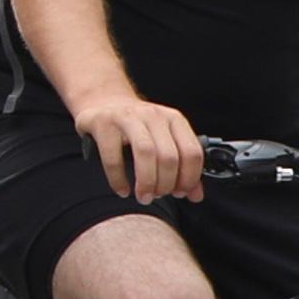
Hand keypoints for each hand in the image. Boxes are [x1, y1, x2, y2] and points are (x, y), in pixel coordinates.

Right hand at [75, 91, 206, 203]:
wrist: (104, 103)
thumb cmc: (137, 126)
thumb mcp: (163, 139)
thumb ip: (181, 166)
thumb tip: (195, 195)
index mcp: (173, 119)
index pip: (192, 152)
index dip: (189, 178)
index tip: (180, 192)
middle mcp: (153, 116)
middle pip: (169, 156)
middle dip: (166, 184)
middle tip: (158, 196)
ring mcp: (127, 118)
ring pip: (146, 153)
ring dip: (147, 181)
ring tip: (143, 196)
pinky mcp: (103, 123)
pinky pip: (113, 157)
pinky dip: (118, 179)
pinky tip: (122, 189)